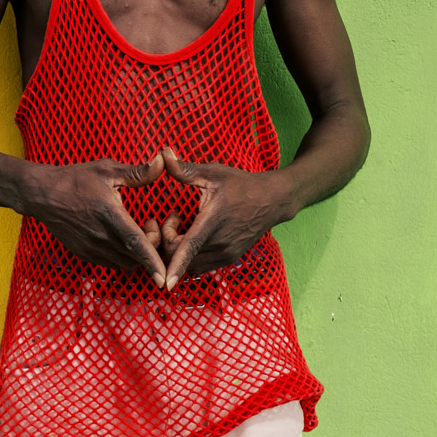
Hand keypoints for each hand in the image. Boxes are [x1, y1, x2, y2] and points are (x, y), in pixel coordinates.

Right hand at [24, 154, 169, 283]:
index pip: (136, 243)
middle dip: (152, 248)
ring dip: (137, 255)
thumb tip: (161, 162)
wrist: (42, 195)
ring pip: (125, 263)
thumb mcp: (106, 170)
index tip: (164, 279)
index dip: (152, 261)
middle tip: (151, 225)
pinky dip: (123, 256)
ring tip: (136, 232)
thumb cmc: (74, 180)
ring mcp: (91, 248)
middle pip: (136, 257)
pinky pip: (112, 263)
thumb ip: (137, 171)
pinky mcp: (85, 254)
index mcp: (109, 215)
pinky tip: (120, 238)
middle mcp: (100, 237)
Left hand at [156, 150, 290, 286]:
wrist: (273, 200)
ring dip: (177, 251)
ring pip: (190, 264)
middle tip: (170, 219)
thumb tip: (162, 153)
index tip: (165, 283)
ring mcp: (225, 254)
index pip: (189, 249)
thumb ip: (184, 168)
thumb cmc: (241, 185)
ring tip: (180, 227)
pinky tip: (191, 235)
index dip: (175, 266)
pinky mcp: (228, 259)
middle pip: (182, 258)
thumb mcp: (212, 173)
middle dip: (166, 242)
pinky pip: (200, 265)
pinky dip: (189, 256)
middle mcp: (220, 244)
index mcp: (213, 223)